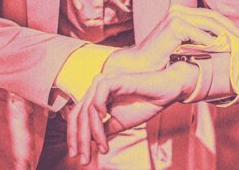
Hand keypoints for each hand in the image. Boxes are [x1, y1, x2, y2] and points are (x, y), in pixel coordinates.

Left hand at [66, 61, 198, 165]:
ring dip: (93, 132)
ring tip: (103, 148)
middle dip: (79, 139)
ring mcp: (103, 82)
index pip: (77, 116)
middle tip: (83, 159)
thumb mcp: (119, 123)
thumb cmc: (145, 104)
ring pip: (87, 110)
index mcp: (96, 95)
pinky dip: (98, 114)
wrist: (165, 92)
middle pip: (78, 115)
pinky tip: (104, 124)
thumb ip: (103, 130)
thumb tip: (88, 142)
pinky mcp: (113, 80)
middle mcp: (96, 87)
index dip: (73, 136)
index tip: (75, 155)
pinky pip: (98, 99)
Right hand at [103, 4, 238, 73]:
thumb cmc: (161, 61)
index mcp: (180, 13)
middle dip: (234, 28)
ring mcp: (176, 16)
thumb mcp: (184, 47)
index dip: (229, 25)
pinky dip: (215, 42)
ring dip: (229, 34)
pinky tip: (226, 50)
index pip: (210, 16)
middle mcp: (178, 10)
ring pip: (210, 23)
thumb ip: (199, 41)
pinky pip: (201, 34)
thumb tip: (223, 42)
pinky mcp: (174, 26)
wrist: (139, 68)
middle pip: (213, 17)